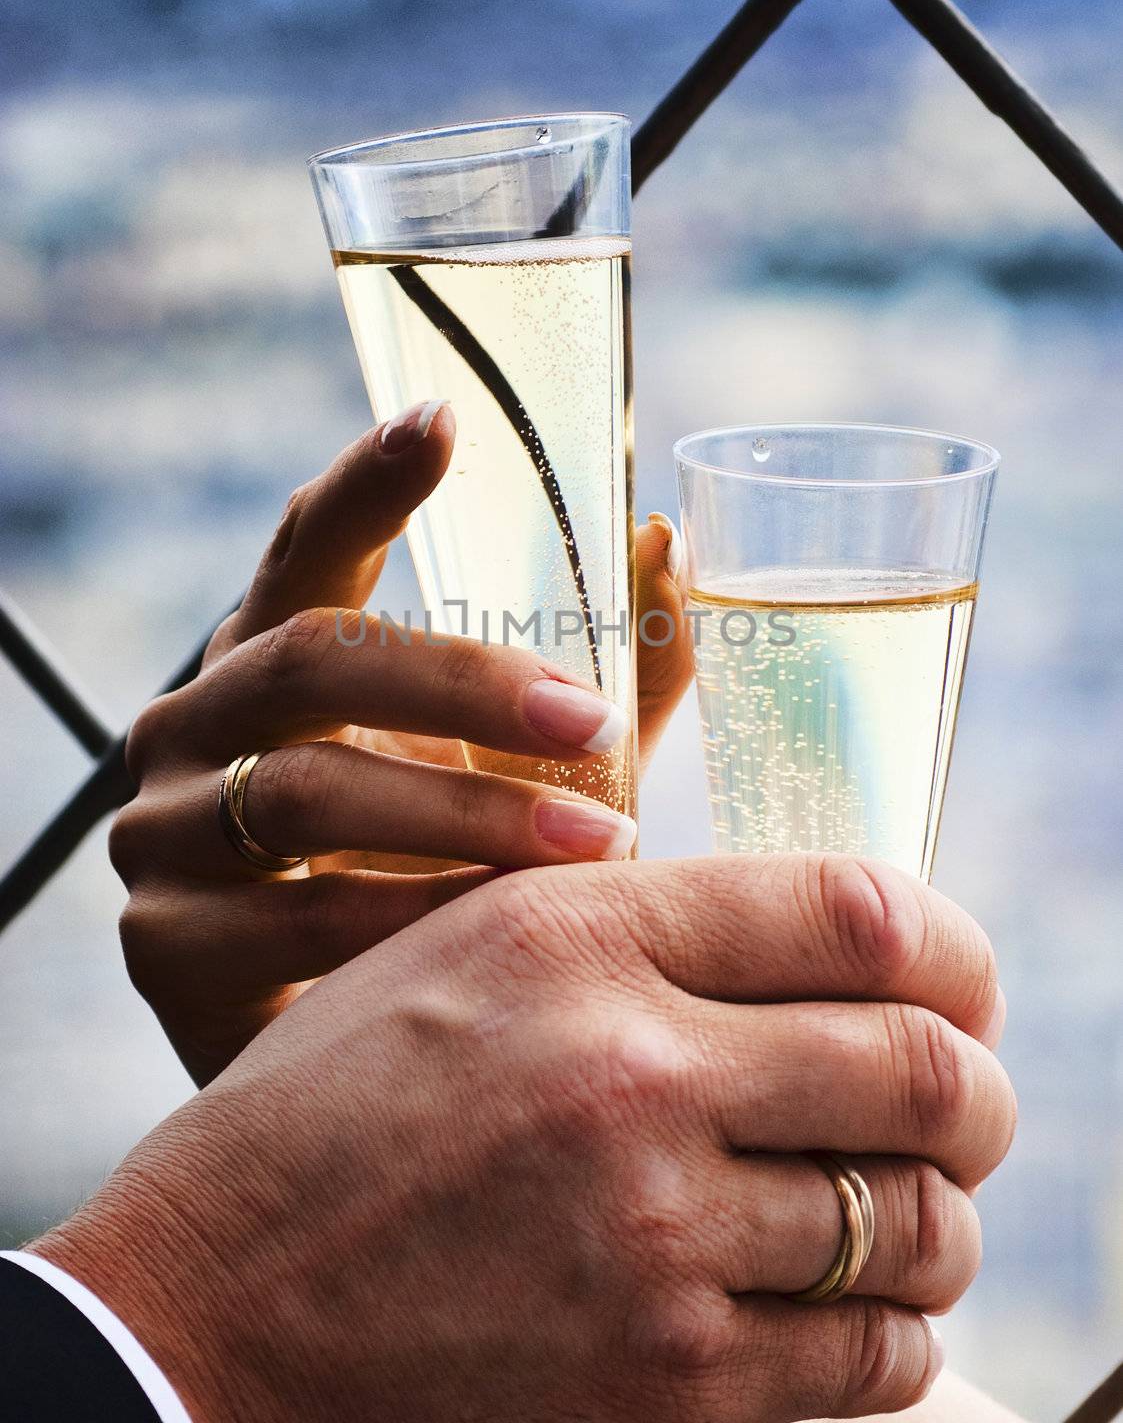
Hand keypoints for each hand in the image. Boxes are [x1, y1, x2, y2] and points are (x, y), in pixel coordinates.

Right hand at [35, 852, 1013, 1422]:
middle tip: (966, 1100)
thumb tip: (831, 941)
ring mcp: (652, 1243)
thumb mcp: (470, 948)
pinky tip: (853, 1303)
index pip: (860, 913)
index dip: (955, 946)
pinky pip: (872, 1358)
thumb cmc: (340, 1105)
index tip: (962, 980)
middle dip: (978, 1088)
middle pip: (925, 1068)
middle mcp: (629, 1075)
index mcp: (579, 937)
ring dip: (941, 1213)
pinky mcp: (663, 1389)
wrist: (214, 1303)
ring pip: (918, 1224)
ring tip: (910, 1204)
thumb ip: (644, 923)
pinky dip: (896, 1326)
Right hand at [111, 400, 692, 1082]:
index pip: (308, 548)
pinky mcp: (161, 949)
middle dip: (463, 684)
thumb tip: (669, 545)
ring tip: (591, 847)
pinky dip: (405, 924)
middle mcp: (196, 724)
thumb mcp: (507, 778)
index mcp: (274, 661)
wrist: (343, 1066)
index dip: (368, 483)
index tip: (446, 423)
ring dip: (461, 815)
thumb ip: (589, 683)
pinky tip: (491, 945)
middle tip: (589, 722)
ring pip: (301, 789)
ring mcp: (163, 833)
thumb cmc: (432, 884)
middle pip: (314, 659)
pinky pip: (289, 923)